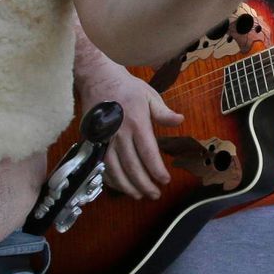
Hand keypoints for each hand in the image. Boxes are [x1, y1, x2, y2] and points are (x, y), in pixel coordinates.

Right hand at [80, 68, 184, 200]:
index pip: (148, 153)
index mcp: (137, 122)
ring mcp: (104, 139)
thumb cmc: (126, 87)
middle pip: (132, 166)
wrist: (97, 78)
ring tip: (138, 195)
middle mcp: (120, 134)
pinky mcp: (93, 141)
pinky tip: (119, 186)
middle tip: (154, 194)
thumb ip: (163, 112)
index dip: (157, 170)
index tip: (165, 180)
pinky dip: (111, 179)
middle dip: (144, 184)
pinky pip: (101, 165)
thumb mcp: (149, 95)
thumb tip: (180, 121)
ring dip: (127, 186)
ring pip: (115, 169)